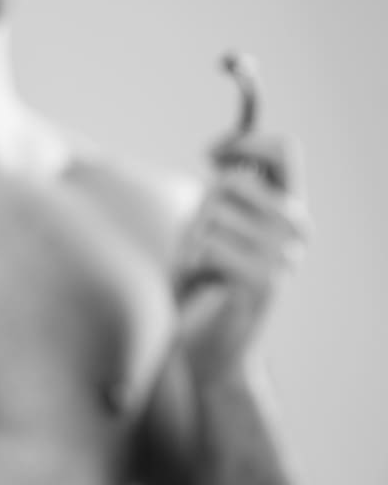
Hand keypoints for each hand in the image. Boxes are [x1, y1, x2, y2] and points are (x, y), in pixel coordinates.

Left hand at [174, 134, 310, 381]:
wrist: (203, 343)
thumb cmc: (203, 279)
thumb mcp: (209, 223)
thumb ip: (223, 190)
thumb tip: (222, 151)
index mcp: (288, 209)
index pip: (285, 151)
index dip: (245, 142)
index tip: (211, 154)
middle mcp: (296, 230)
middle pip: (233, 181)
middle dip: (201, 206)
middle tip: (202, 240)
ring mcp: (285, 256)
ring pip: (213, 214)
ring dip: (192, 240)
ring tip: (204, 267)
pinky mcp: (265, 282)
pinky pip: (209, 246)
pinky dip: (191, 261)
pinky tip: (203, 281)